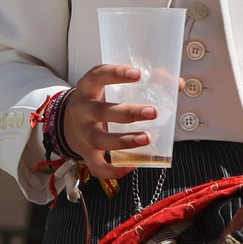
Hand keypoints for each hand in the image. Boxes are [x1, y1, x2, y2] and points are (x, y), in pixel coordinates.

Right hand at [62, 64, 159, 180]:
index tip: (138, 74)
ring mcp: (82, 133)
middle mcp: (82, 110)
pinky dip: (114, 169)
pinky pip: (97, 165)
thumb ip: (142, 83)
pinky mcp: (85, 153)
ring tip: (147, 138)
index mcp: (87, 88)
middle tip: (154, 112)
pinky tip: (133, 165)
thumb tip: (176, 84)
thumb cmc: (98, 102)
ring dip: (124, 141)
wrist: (67, 123)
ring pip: (100, 139)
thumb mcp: (109, 88)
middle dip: (128, 113)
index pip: (97, 75)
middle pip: (101, 111)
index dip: (116, 73)